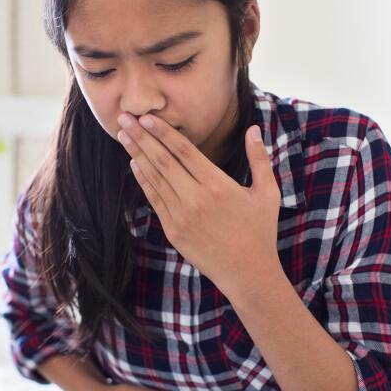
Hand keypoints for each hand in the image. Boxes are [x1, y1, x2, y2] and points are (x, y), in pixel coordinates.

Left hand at [116, 112, 281, 297]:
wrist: (248, 273)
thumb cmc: (260, 231)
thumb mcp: (267, 193)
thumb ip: (259, 159)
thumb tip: (254, 129)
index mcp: (219, 186)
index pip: (184, 152)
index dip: (163, 133)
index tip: (147, 117)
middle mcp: (196, 199)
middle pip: (163, 161)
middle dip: (141, 137)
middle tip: (123, 118)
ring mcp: (182, 216)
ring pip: (155, 179)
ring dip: (137, 155)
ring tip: (123, 135)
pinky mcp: (174, 232)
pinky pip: (154, 200)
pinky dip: (143, 181)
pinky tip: (134, 164)